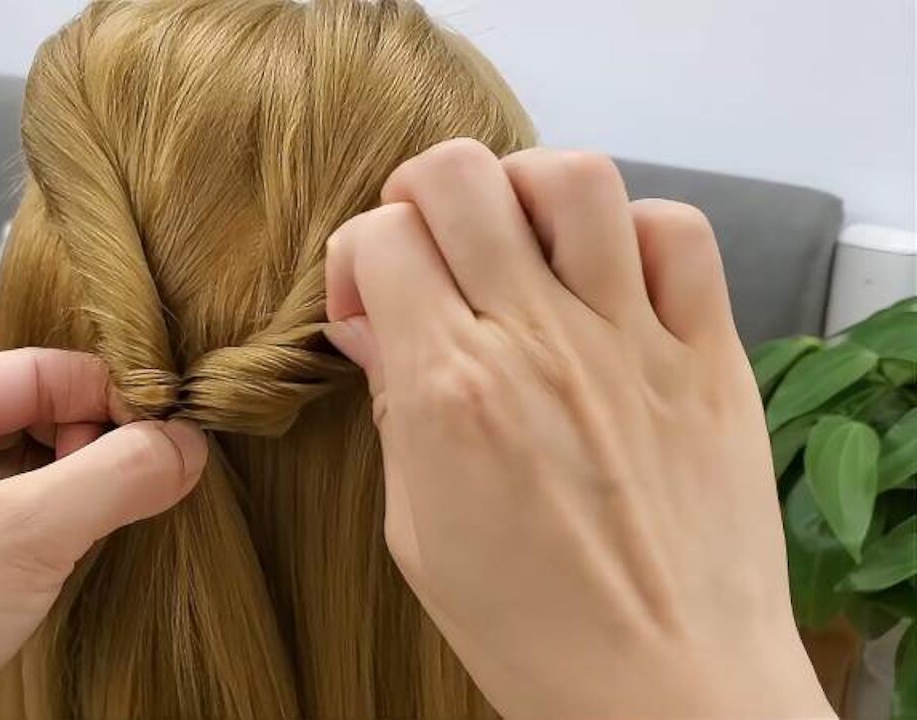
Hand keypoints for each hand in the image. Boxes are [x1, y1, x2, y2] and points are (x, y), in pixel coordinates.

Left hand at [0, 349, 206, 719]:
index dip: (111, 396)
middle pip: (40, 409)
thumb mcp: (22, 537)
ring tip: (124, 511)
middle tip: (146, 483)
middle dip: (100, 442)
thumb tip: (190, 442)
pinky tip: (94, 536)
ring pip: (38, 459)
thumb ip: (115, 476)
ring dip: (88, 480)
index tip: (175, 434)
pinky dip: (69, 514)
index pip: (38, 370)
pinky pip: (27, 504)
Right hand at [324, 140, 833, 719]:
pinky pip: (678, 233)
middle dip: (422, 192)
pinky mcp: (707, 356)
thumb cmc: (534, 632)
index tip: (370, 302)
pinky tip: (609, 277)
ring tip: (518, 239)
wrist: (668, 689)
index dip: (358, 257)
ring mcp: (631, 341)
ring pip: (574, 179)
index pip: (382, 238)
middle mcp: (538, 343)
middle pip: (462, 177)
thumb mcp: (419, 533)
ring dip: (525, 190)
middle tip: (428, 244)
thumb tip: (372, 328)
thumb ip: (395, 412)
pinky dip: (636, 230)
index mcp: (451, 392)